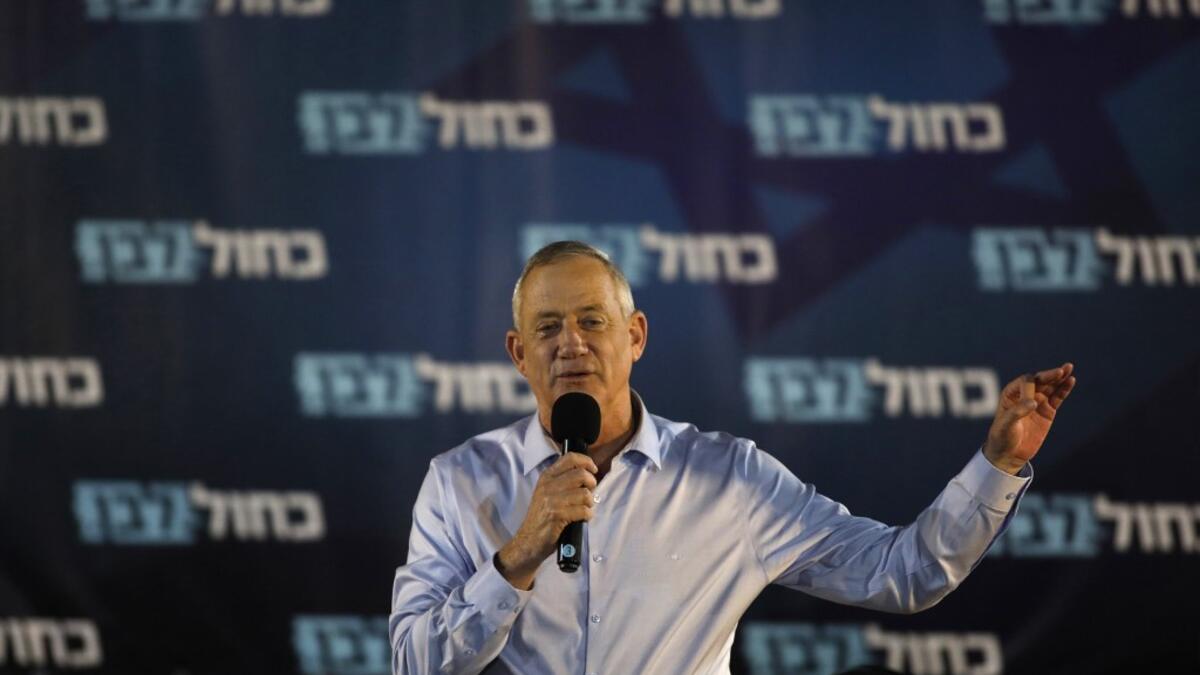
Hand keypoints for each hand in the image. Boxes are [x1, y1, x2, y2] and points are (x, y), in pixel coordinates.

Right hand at [496, 452, 597, 589]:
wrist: (527, 541)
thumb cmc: (541, 518)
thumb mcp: (546, 494)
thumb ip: (562, 482)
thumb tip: (588, 475)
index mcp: (546, 477)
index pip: (569, 458)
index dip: (586, 462)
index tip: (593, 470)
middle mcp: (548, 485)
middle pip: (581, 474)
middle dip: (592, 484)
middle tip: (590, 493)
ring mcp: (552, 500)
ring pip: (585, 494)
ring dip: (589, 503)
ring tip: (584, 509)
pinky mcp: (557, 515)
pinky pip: (583, 511)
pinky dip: (587, 515)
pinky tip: (582, 519)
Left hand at [983, 363, 1076, 474]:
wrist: (1010, 454)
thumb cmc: (1002, 437)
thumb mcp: (1005, 425)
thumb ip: (1017, 412)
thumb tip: (1033, 402)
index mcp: (1011, 394)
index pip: (1025, 382)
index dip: (1031, 387)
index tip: (1032, 404)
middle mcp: (1025, 395)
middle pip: (1039, 380)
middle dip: (1049, 375)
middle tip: (1062, 370)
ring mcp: (1037, 402)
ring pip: (1050, 386)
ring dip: (1059, 378)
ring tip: (1069, 368)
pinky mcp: (1047, 411)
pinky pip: (1057, 397)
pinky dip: (1064, 389)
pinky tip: (1070, 381)